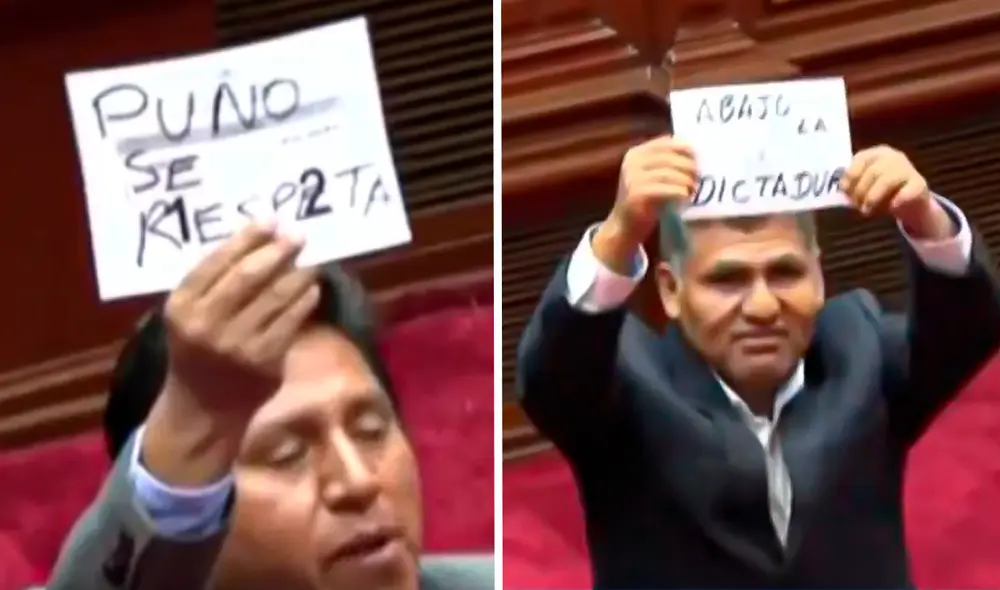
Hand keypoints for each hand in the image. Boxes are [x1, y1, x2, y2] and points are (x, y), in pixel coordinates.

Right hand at [163, 221, 320, 422]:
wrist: (203, 408)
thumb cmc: (197, 349)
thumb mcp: (190, 315)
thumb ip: (214, 282)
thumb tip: (261, 238)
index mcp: (182, 307)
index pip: (216, 262)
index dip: (247, 238)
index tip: (270, 220)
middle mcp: (206, 324)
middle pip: (248, 276)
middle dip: (277, 251)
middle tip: (298, 235)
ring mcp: (237, 345)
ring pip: (275, 297)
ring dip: (298, 273)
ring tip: (311, 260)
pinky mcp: (264, 361)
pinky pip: (291, 322)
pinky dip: (304, 301)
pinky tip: (311, 289)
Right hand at [609, 135, 697, 241]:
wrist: (624, 225)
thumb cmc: (644, 200)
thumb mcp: (652, 176)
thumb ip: (666, 162)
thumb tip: (694, 151)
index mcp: (636, 154)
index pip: (664, 142)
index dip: (684, 149)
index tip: (698, 158)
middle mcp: (632, 163)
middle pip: (668, 158)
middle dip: (688, 167)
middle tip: (699, 178)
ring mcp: (632, 178)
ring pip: (668, 173)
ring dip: (686, 181)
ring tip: (693, 189)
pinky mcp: (636, 195)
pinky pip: (664, 189)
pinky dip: (678, 192)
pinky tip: (685, 197)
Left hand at [841, 145, 953, 238]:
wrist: (910, 199)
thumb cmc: (881, 190)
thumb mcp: (865, 184)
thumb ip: (854, 184)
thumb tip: (842, 190)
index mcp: (877, 153)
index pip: (861, 158)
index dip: (851, 175)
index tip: (844, 190)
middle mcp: (893, 156)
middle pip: (873, 171)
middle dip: (860, 190)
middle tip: (855, 205)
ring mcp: (908, 168)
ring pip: (887, 181)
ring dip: (873, 197)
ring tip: (866, 211)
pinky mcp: (920, 184)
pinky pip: (906, 192)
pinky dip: (896, 201)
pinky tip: (890, 208)